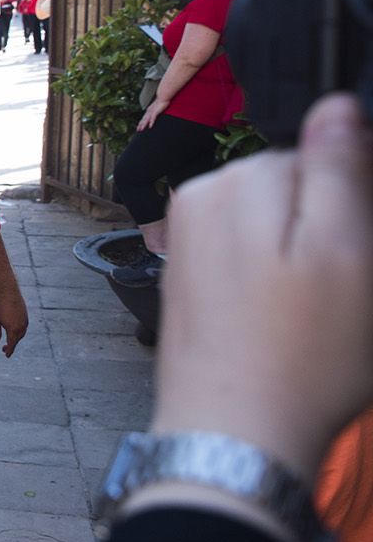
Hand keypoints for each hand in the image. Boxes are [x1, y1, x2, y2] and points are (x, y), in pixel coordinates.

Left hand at [0, 290, 28, 356]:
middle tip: (4, 348)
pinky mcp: (25, 316)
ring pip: (21, 334)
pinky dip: (19, 332)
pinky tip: (14, 331)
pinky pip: (23, 328)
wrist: (9, 292)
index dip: (9, 351)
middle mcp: (21, 327)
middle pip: (17, 340)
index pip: (12, 344)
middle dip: (11, 345)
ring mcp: (24, 321)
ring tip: (9, 340)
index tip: (6, 356)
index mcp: (13, 329)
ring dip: (16, 339)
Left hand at [137, 97, 167, 130]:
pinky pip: (153, 118)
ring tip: (141, 129)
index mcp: (149, 110)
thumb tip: (155, 112)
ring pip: (146, 119)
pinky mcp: (156, 111)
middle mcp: (149, 111)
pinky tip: (150, 126)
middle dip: (140, 125)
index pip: (144, 117)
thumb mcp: (156, 106)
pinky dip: (151, 122)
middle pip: (144, 119)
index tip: (139, 126)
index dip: (141, 122)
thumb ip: (155, 110)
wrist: (163, 96)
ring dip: (144, 124)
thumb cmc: (161, 101)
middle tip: (138, 130)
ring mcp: (152, 111)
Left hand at [153, 93, 372, 478]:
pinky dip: (276, 285)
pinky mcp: (188, 278)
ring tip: (310, 317)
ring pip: (273, 227)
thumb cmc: (300, 356)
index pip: (320, 156)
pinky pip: (249, 259)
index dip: (354, 202)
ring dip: (303, 260)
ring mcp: (186, 241)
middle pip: (293, 190)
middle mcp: (198, 201)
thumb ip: (337, 170)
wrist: (231, 437)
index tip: (357, 253)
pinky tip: (284, 328)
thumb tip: (335, 104)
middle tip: (338, 293)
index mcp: (234, 183)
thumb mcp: (346, 254)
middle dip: (326, 229)